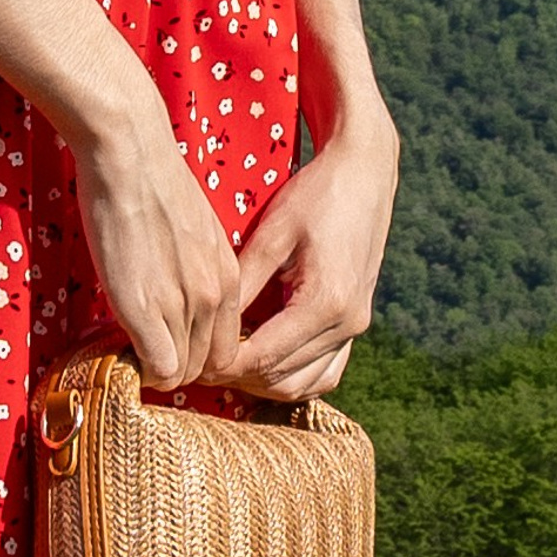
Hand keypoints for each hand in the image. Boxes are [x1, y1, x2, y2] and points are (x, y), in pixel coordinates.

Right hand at [72, 101, 244, 388]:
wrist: (130, 153)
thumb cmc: (153, 183)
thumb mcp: (195, 233)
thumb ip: (197, 270)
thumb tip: (179, 295)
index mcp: (229, 277)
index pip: (228, 349)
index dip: (199, 356)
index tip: (172, 346)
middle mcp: (214, 296)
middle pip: (207, 367)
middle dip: (178, 367)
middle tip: (147, 351)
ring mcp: (182, 304)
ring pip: (181, 373)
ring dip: (156, 367)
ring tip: (131, 346)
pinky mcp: (145, 308)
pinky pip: (157, 367)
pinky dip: (140, 368)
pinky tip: (122, 346)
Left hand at [224, 109, 399, 401]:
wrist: (365, 172)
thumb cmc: (316, 194)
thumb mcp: (272, 233)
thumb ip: (242, 284)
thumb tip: (207, 326)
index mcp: (325, 301)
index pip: (262, 357)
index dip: (221, 366)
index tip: (191, 360)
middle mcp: (347, 323)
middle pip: (280, 377)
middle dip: (237, 377)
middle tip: (200, 363)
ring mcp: (356, 327)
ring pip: (303, 383)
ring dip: (262, 382)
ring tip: (226, 362)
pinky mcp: (356, 323)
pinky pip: (324, 371)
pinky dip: (292, 376)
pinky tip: (261, 361)